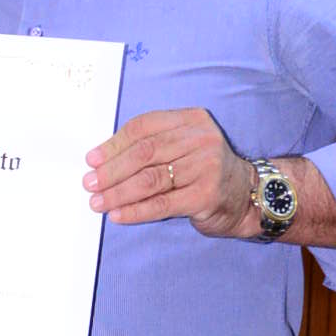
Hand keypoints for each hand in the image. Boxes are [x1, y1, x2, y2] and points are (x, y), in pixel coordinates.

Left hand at [85, 108, 256, 235]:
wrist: (246, 195)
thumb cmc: (204, 171)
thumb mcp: (183, 147)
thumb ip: (152, 147)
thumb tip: (102, 161)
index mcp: (191, 120)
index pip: (144, 127)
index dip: (114, 144)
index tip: (92, 160)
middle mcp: (201, 139)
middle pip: (144, 153)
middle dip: (111, 170)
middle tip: (89, 184)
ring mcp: (206, 167)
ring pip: (150, 179)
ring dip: (118, 192)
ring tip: (98, 202)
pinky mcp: (205, 195)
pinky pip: (161, 204)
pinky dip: (136, 211)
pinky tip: (118, 215)